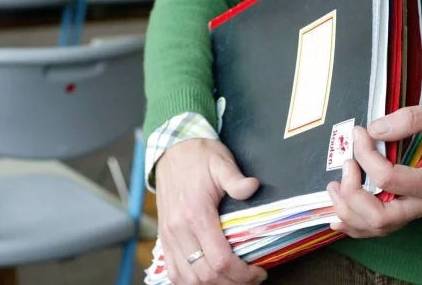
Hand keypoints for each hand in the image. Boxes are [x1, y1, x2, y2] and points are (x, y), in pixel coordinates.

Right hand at [155, 138, 267, 284]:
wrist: (171, 150)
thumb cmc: (199, 156)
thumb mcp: (221, 162)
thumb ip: (236, 179)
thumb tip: (253, 187)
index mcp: (195, 214)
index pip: (220, 260)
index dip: (242, 273)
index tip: (258, 271)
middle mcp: (178, 229)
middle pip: (205, 276)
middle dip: (232, 283)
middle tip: (250, 278)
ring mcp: (168, 236)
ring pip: (187, 279)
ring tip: (231, 280)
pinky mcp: (164, 237)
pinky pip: (172, 272)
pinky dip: (190, 282)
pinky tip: (206, 279)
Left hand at [327, 101, 421, 237]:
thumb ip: (409, 119)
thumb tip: (374, 130)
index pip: (389, 179)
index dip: (366, 156)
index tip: (358, 132)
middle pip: (381, 217)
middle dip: (353, 194)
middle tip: (344, 166)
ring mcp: (419, 210)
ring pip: (378, 227)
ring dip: (350, 212)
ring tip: (333, 188)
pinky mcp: (412, 207)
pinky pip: (381, 226)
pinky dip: (357, 223)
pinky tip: (338, 217)